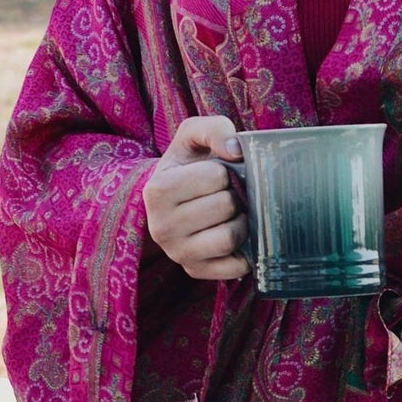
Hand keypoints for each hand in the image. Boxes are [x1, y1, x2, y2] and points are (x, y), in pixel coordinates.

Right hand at [143, 115, 250, 282]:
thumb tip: (236, 149)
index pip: (216, 176)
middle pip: (226, 206)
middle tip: (223, 194)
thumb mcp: (193, 136)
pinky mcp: (196, 272)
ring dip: (240, 221)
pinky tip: (234, 235)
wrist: (173, 200)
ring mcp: (177, 254)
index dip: (223, 171)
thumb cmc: (188, 165)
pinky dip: (244, 249)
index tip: (213, 174)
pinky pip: (236, 266)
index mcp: (157, 190)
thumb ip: (214, 129)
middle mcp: (161, 227)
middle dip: (234, 195)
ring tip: (229, 213)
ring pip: (230, 237)